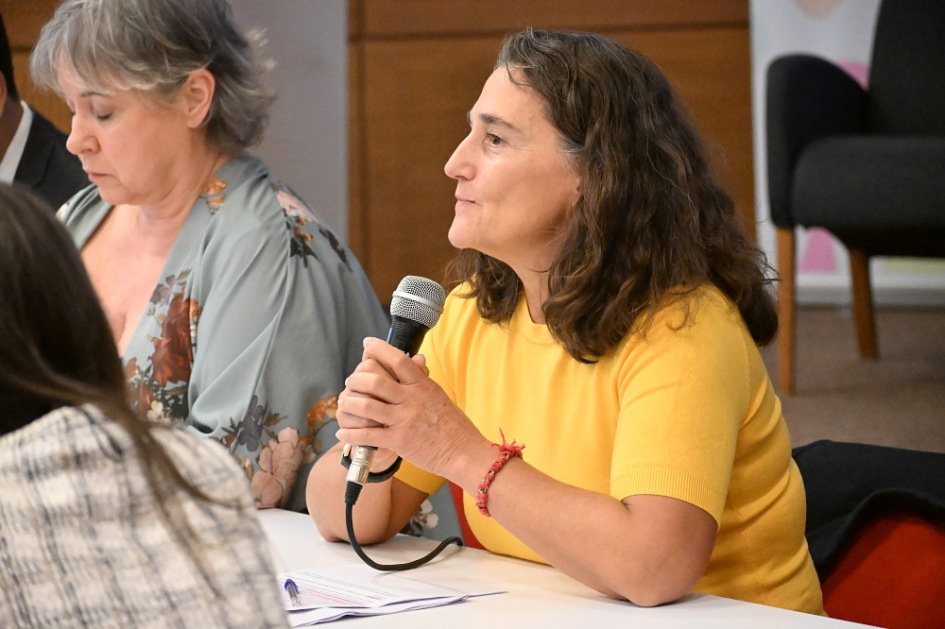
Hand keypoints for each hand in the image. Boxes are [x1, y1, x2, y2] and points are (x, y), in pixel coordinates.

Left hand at [336, 337, 490, 479]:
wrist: (464, 453)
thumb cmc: (454, 425)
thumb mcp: (440, 396)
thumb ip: (423, 380)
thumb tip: (416, 359)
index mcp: (422, 386)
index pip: (398, 360)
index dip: (379, 349)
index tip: (367, 344)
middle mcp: (411, 400)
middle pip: (375, 381)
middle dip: (357, 379)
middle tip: (351, 381)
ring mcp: (404, 420)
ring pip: (367, 405)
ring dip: (350, 403)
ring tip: (343, 403)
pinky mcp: (398, 441)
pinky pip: (368, 435)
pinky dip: (350, 434)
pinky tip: (342, 433)